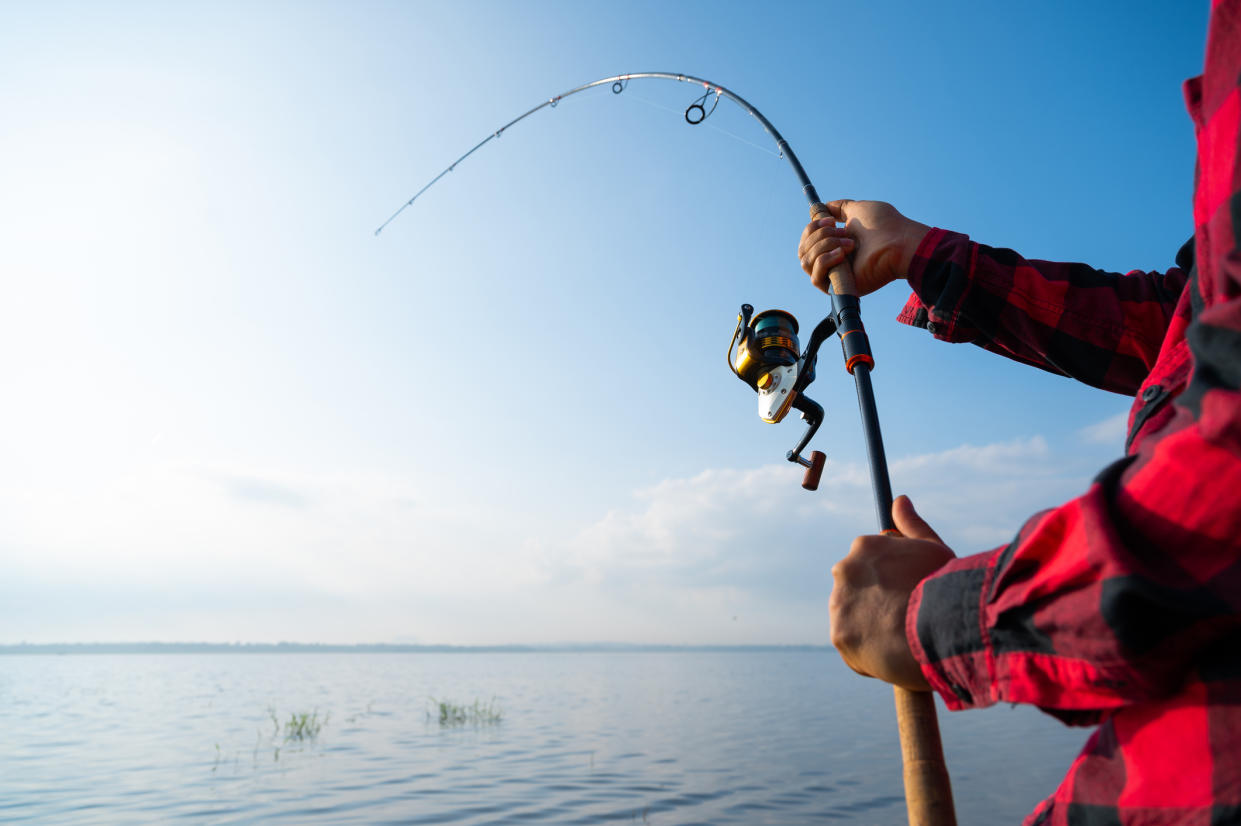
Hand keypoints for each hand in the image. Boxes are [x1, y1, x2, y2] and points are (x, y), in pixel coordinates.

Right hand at [798, 200, 930, 296]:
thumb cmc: (884, 225)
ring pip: (806, 262)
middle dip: (819, 236)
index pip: (807, 241)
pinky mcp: (838, 287)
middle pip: (802, 251)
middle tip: (841, 231)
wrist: (899, 243)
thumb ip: (840, 208)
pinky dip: (825, 260)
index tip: (830, 220)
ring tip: (849, 243)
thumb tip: (824, 206)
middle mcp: (833, 261)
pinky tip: (843, 254)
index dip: (812, 229)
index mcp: (835, 244)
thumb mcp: (858, 209)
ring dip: (824, 246)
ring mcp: (835, 275)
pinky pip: (815, 277)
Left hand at [829, 495, 954, 691]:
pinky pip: (852, 645)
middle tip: (904, 615)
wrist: (940, 628)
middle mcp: (844, 570)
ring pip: (852, 616)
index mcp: (864, 547)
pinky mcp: (838, 635)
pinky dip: (868, 651)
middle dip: (876, 600)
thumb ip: (911, 525)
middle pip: (856, 587)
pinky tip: (892, 651)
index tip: (906, 591)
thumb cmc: (942, 586)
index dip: (891, 578)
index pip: (870, 561)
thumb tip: (899, 500)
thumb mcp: (932, 548)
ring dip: (870, 625)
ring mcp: (838, 603)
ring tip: (901, 636)